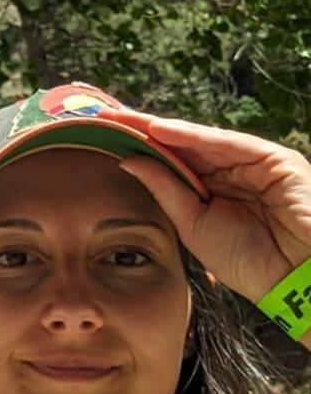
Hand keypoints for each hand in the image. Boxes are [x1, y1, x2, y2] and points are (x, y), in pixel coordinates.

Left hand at [118, 117, 310, 307]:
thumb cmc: (247, 260)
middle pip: (180, 144)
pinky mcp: (272, 159)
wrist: (293, 277)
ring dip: (158, 127)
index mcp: (212, 190)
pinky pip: (225, 143)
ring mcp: (251, 162)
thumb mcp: (192, 224)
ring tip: (122, 118)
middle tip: (103, 116)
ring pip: (198, 140)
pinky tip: (159, 129)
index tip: (102, 135)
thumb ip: (165, 190)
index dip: (139, 148)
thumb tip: (129, 161)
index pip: (170, 161)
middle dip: (142, 130)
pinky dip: (191, 135)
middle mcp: (230, 171)